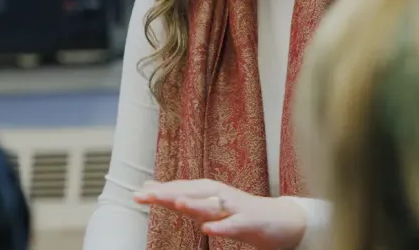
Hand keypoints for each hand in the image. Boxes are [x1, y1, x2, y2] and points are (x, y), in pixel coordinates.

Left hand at [134, 179, 306, 248]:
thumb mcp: (208, 205)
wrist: (280, 221)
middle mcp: (222, 196)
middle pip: (193, 193)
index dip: (161, 191)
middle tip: (147, 195)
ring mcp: (237, 207)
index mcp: (211, 192)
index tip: (138, 193)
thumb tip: (150, 188)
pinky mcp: (250, 221)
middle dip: (170, 193)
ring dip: (195, 203)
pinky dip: (222, 225)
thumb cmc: (239, 213)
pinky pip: (235, 224)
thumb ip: (182, 198)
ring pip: (213, 205)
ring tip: (176, 203)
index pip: (183, 189)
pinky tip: (208, 228)